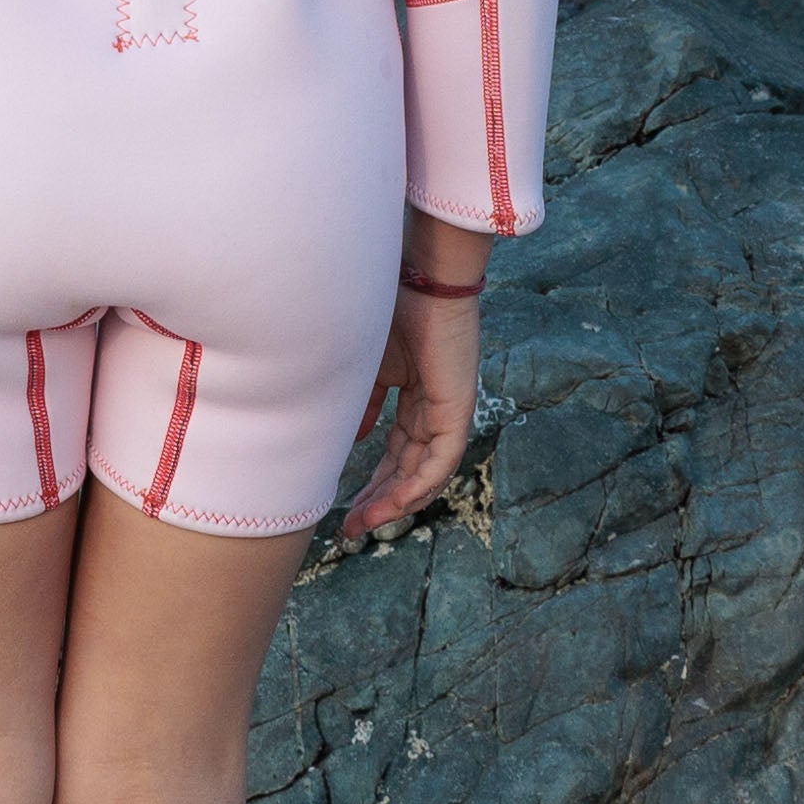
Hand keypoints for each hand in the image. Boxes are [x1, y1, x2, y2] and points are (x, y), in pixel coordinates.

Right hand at [342, 225, 489, 540]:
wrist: (420, 276)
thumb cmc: (389, 307)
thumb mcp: (367, 364)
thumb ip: (363, 402)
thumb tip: (355, 435)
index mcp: (414, 395)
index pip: (395, 450)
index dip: (371, 480)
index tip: (344, 505)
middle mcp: (434, 408)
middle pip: (407, 467)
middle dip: (377, 500)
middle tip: (350, 527)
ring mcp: (449, 411)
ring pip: (424, 472)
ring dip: (393, 501)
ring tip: (362, 524)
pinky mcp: (458, 409)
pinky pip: (441, 460)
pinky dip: (416, 484)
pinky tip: (392, 503)